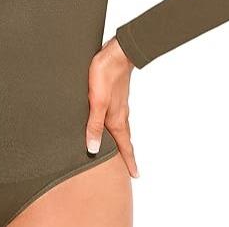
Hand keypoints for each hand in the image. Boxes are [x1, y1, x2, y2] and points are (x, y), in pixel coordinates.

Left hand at [86, 36, 138, 177]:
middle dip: (126, 153)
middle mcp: (119, 113)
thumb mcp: (96, 101)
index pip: (124, 145)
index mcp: (116, 118)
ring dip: (122, 139)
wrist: (117, 53)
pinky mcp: (115, 94)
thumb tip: (94, 148)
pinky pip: (117, 115)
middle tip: (131, 168)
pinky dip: (117, 125)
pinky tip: (111, 121)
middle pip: (124, 138)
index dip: (128, 161)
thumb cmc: (105, 75)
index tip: (135, 175)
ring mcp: (118, 103)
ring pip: (121, 126)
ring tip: (121, 148)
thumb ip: (95, 124)